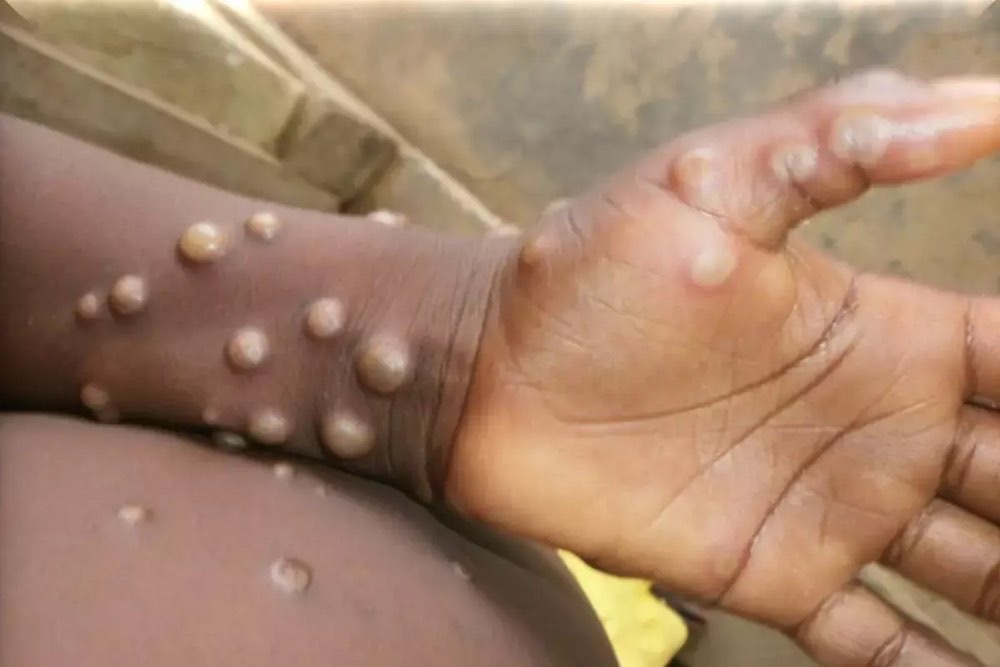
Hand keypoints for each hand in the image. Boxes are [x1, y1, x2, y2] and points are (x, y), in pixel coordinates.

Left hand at [450, 71, 999, 664]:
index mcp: (886, 335)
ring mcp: (832, 509)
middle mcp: (880, 427)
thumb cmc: (589, 268)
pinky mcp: (771, 575)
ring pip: (982, 569)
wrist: (489, 366)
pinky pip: (881, 642)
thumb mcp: (712, 180)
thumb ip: (839, 140)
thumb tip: (986, 104)